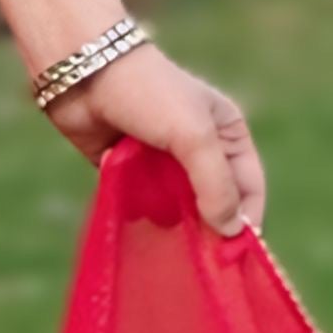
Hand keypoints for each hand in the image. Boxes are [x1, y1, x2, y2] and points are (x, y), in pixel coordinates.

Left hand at [43, 41, 263, 235]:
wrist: (84, 71)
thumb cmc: (149, 93)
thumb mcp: (195, 136)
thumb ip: (216, 186)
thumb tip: (231, 232)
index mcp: (225, 133)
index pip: (248, 187)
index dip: (246, 221)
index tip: (234, 256)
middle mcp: (197, 148)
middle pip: (213, 202)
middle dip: (209, 228)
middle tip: (201, 261)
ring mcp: (161, 159)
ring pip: (177, 206)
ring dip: (174, 222)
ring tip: (167, 235)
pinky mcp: (126, 168)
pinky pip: (143, 202)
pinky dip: (143, 211)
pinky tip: (137, 215)